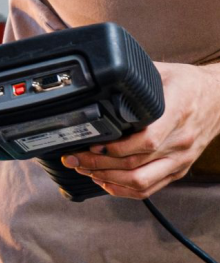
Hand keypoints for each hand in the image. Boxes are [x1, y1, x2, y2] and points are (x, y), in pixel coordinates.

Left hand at [61, 62, 219, 198]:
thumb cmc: (189, 84)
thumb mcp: (163, 72)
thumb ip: (134, 80)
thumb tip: (101, 80)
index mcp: (178, 113)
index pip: (146, 140)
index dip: (115, 148)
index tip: (91, 145)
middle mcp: (181, 141)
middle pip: (135, 164)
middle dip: (98, 165)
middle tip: (74, 159)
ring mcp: (180, 159)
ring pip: (140, 181)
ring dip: (107, 179)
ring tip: (84, 170)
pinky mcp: (178, 170)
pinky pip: (149, 188)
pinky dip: (123, 190)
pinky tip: (104, 182)